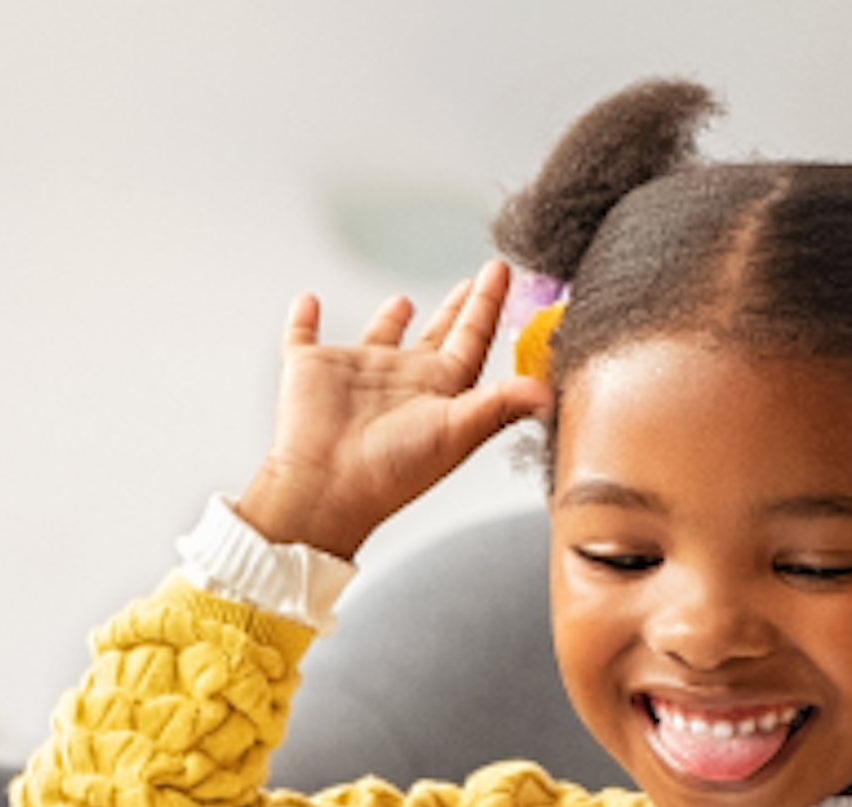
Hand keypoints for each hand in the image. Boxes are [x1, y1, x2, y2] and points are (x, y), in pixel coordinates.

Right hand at [234, 263, 545, 561]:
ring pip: (379, 337)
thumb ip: (501, 405)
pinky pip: (303, 337)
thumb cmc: (389, 471)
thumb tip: (548, 393)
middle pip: (436, 336)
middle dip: (456, 308)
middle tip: (473, 281)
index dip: (488, 305)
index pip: (472, 338)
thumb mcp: (456, 431)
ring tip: (402, 300)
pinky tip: (306, 303)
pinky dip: (302, 320)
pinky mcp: (310, 369)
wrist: (325, 489)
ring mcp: (355, 374)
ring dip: (390, 319)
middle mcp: (401, 380)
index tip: (500, 272)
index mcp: (438, 389)